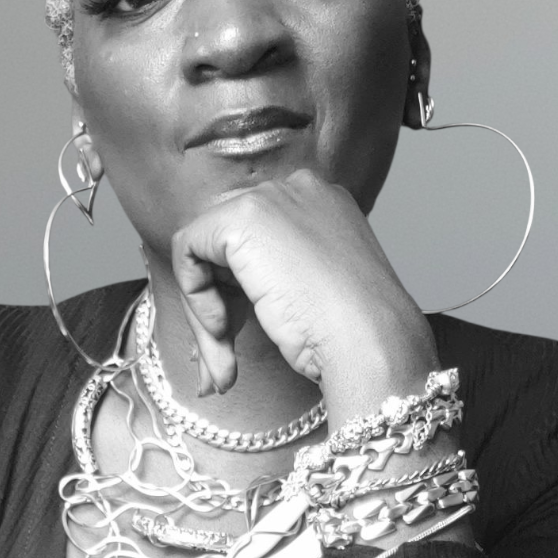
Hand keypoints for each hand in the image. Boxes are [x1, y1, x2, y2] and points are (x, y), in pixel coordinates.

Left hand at [169, 170, 437, 419]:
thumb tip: (220, 306)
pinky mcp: (240, 217)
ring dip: (204, 316)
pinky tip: (224, 329)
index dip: (238, 292)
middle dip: (216, 308)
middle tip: (219, 365)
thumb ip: (276, 277)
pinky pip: (188, 253)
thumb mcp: (318, 289)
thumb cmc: (356, 329)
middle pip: (227, 245)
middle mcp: (298, 190)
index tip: (235, 337)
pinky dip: (195, 299)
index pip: (258, 240)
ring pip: (204, 251)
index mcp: (324, 204)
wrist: (369, 338)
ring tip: (221, 367)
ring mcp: (271, 198)